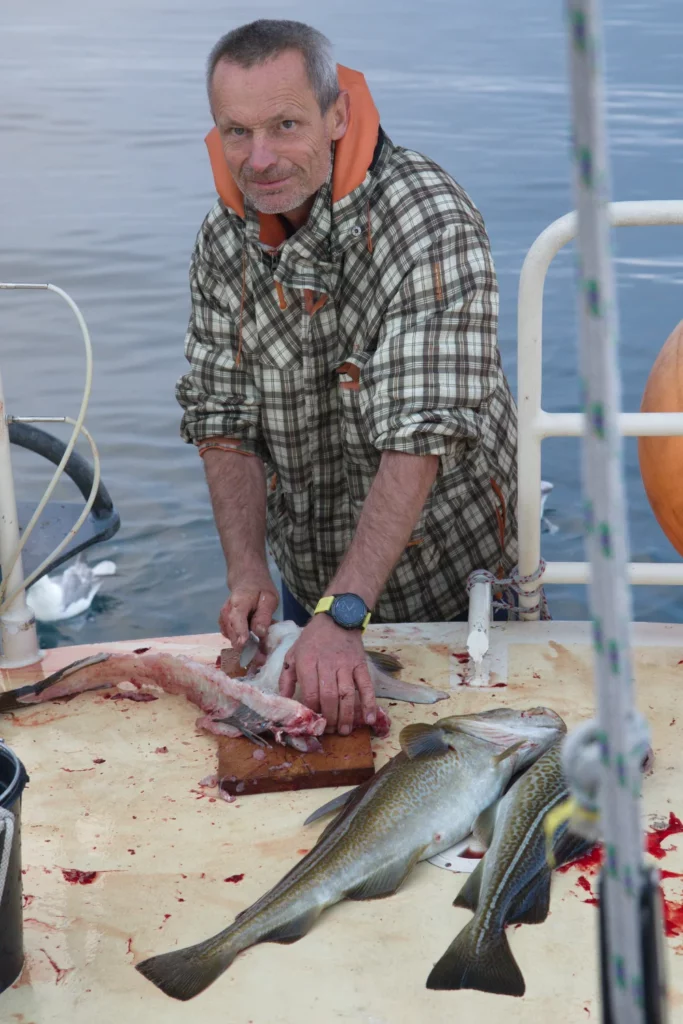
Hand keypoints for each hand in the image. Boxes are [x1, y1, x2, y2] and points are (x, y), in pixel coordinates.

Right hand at [219, 564, 278, 653]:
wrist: (246, 581)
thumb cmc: (260, 589)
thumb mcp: (269, 598)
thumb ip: (264, 615)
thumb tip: (260, 632)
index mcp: (238, 603)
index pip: (236, 620)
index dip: (240, 633)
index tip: (244, 645)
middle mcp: (226, 612)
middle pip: (233, 634)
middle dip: (247, 648)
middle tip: (262, 658)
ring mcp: (223, 620)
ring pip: (232, 639)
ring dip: (246, 647)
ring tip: (261, 652)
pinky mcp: (225, 626)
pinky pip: (232, 638)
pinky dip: (243, 643)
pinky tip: (254, 642)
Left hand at [278, 613, 376, 734]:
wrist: (337, 618)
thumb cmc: (312, 639)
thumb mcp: (293, 653)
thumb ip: (287, 678)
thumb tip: (284, 701)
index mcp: (307, 662)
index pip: (310, 693)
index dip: (312, 711)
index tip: (313, 722)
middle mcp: (327, 664)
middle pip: (330, 696)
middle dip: (330, 718)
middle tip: (329, 731)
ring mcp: (346, 664)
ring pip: (347, 694)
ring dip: (347, 716)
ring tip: (344, 731)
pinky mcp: (360, 664)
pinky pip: (366, 685)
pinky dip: (369, 703)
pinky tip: (369, 718)